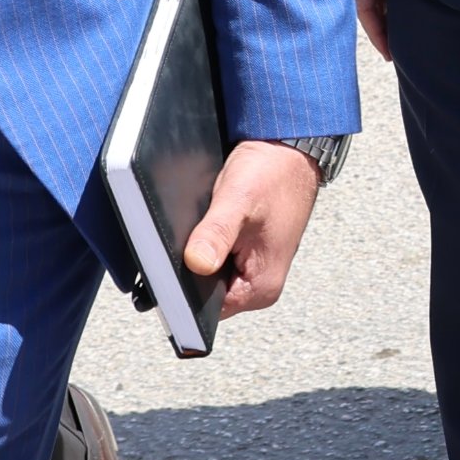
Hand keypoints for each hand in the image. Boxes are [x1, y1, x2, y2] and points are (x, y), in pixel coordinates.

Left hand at [182, 140, 321, 317]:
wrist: (288, 150)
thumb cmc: (273, 174)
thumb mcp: (238, 200)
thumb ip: (216, 234)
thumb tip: (195, 264)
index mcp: (261, 286)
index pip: (204, 309)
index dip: (182, 288)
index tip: (170, 265)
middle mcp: (259, 285)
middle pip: (204, 292)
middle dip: (188, 269)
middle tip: (189, 236)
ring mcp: (252, 270)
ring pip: (206, 275)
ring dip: (197, 254)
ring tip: (202, 226)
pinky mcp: (246, 255)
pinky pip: (214, 260)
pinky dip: (205, 244)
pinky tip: (207, 225)